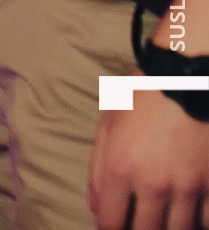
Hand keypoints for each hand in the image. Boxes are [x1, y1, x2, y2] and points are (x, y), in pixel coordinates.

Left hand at [89, 87, 208, 229]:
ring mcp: (188, 186)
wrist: (186, 78)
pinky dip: (200, 222)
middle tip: (140, 222)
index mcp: (120, 169)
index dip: (110, 229)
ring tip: (165, 219)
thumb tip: (96, 209)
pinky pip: (208, 221)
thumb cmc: (142, 99)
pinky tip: (192, 215)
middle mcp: (153, 183)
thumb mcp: (107, 128)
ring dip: (171, 229)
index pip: (111, 223)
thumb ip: (96, 171)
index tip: (114, 226)